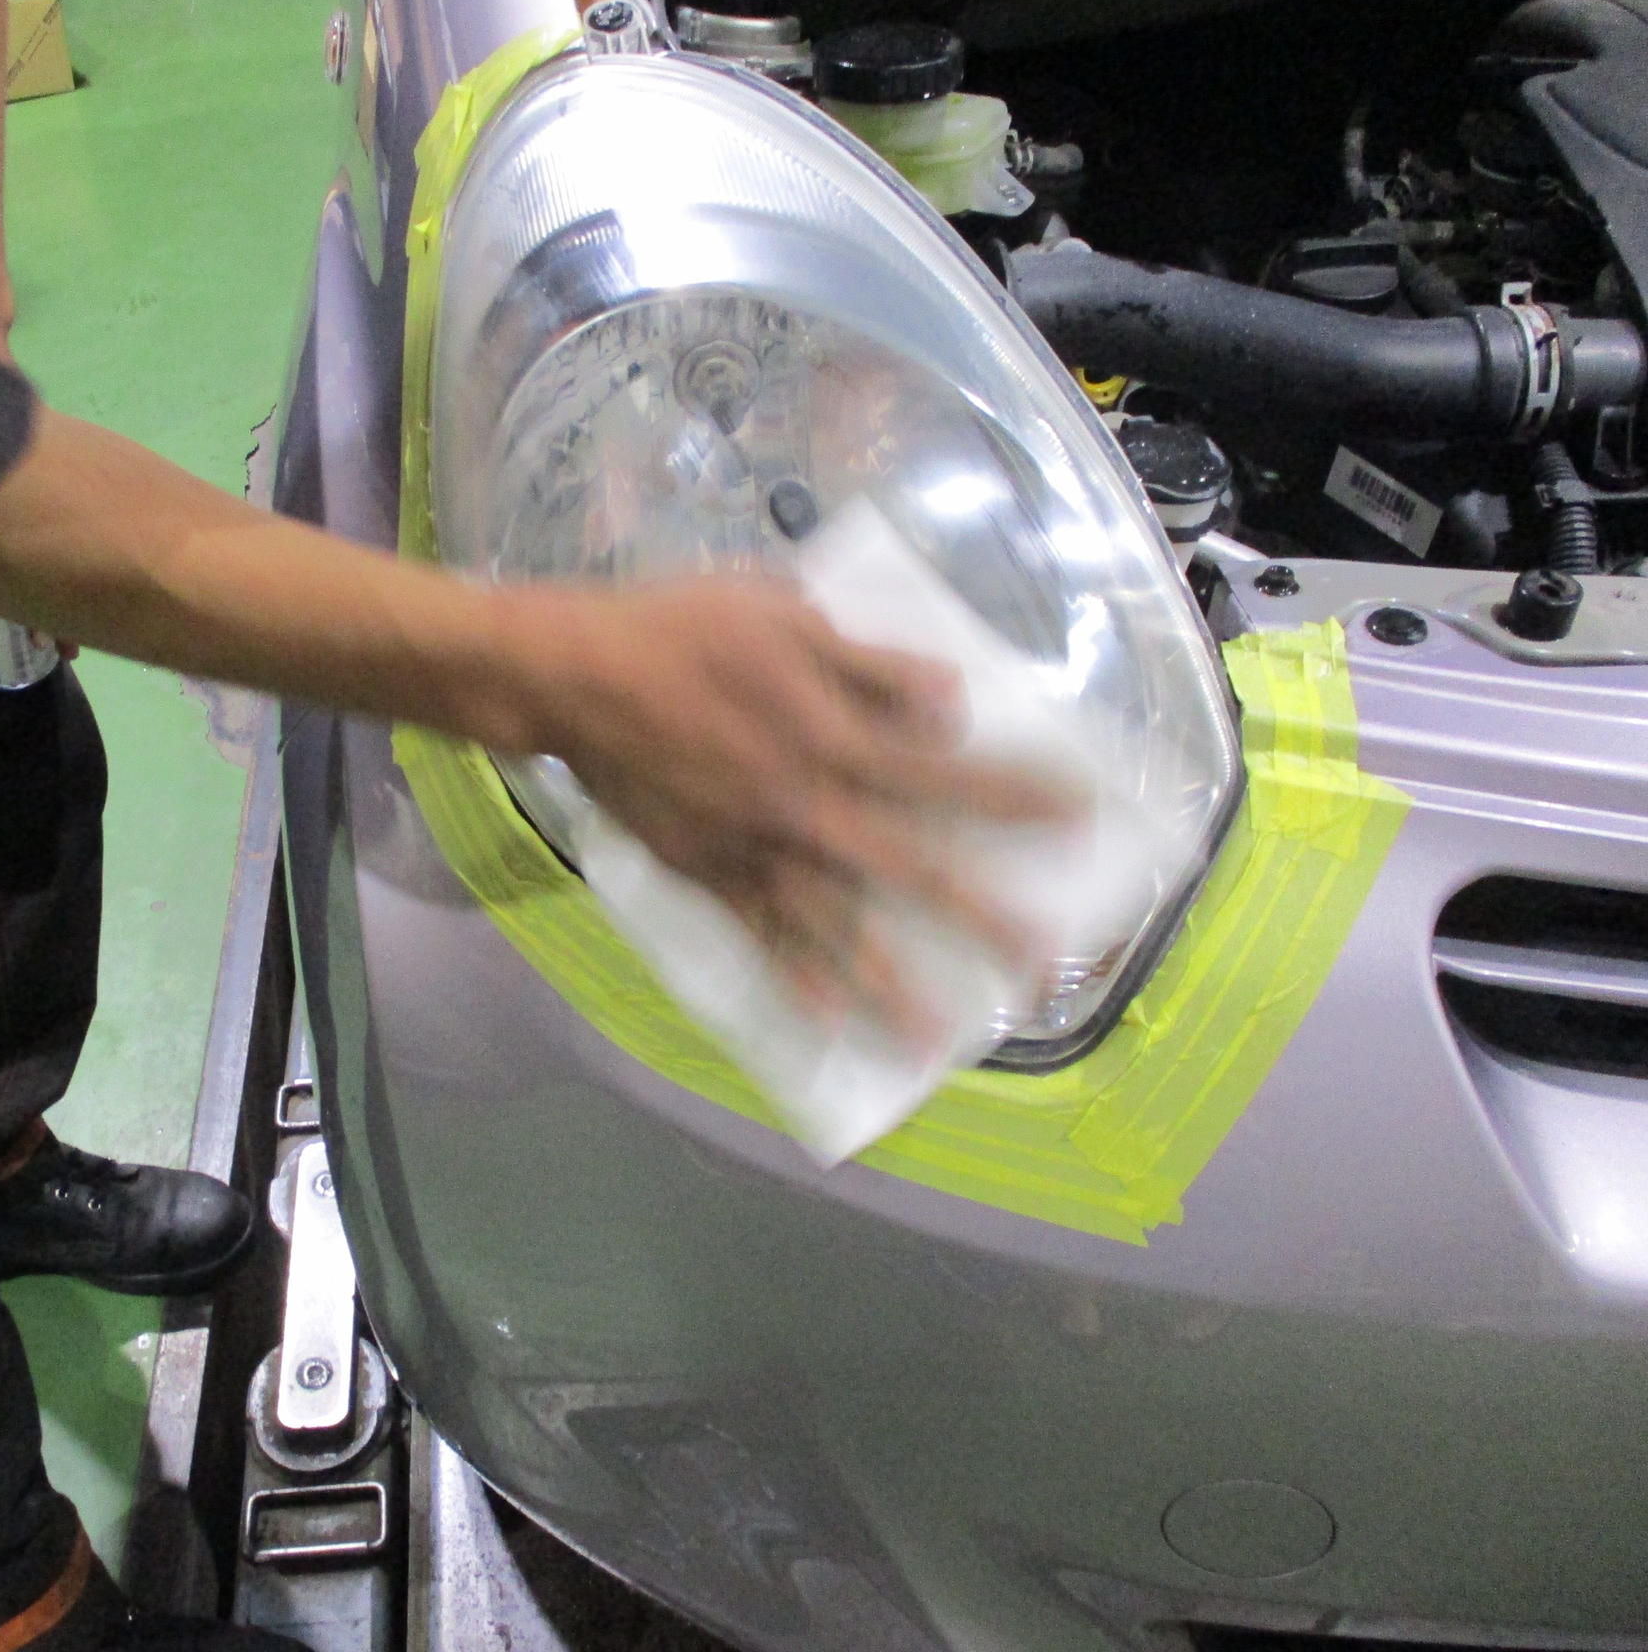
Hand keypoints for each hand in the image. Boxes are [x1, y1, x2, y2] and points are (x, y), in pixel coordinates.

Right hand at [497, 578, 1081, 1041]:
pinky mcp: (706, 869)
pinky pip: (756, 932)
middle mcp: (806, 806)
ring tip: (933, 1037)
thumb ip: (871, 664)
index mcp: (833, 735)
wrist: (571, 677)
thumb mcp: (785, 614)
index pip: (949, 774)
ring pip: (834, 924)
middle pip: (912, 871)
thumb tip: (951, 706)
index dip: (1017, 794)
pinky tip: (820, 1015)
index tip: (1081, 816)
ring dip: (886, 982)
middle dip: (980, 920)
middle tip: (1042, 968)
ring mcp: (754, 848)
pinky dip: (788, 974)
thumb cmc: (682, 628)